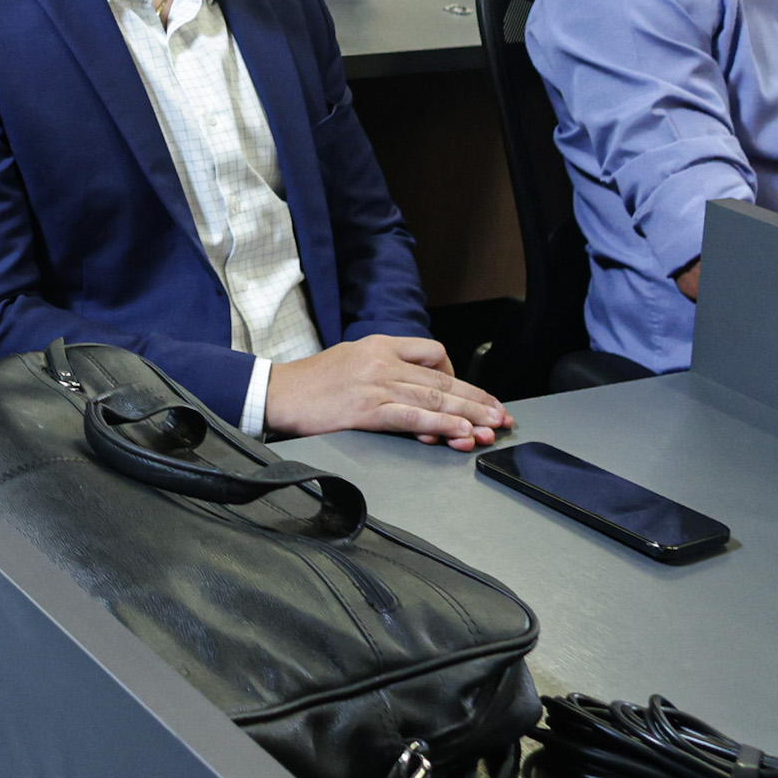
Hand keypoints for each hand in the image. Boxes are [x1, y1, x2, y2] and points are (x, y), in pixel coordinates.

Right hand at [263, 336, 511, 446]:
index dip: (460, 375)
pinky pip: (413, 418)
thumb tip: (415, 390)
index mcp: (380, 344)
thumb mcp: (351, 359)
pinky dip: (440, 426)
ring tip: (491, 427)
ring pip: (434, 399)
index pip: (432, 352)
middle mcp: (382, 360)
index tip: (474, 395)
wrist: (275, 393)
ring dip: (469, 415)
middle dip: (477, 399)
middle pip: (442, 379)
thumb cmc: (310, 383)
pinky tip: (458, 433)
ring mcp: (376, 384)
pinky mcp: (367, 409)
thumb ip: (384, 368)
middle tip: (501, 415)